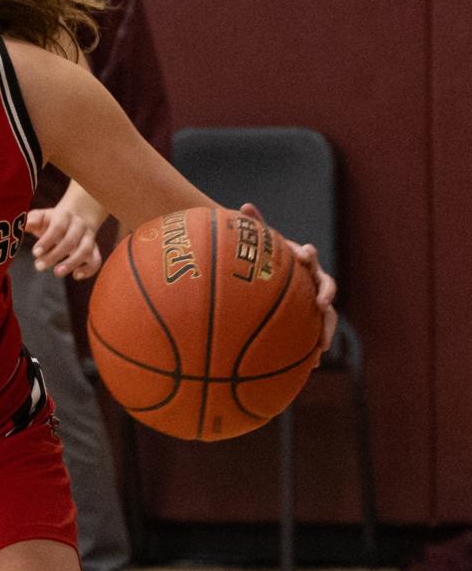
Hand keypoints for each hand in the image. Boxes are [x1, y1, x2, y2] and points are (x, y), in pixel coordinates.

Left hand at [24, 204, 102, 279]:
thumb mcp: (41, 217)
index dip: (47, 241)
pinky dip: (89, 270)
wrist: (76, 217)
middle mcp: (79, 226)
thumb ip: (32, 220)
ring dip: (71, 263)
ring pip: (85, 251)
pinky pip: (96, 261)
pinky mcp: (94, 250)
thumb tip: (24, 225)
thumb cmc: (52, 221)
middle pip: (70, 241)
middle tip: (39, 266)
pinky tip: (76, 276)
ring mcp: (89, 238)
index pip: (57, 228)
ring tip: (57, 273)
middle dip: (54, 255)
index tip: (35, 253)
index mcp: (64, 216)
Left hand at [240, 202, 337, 351]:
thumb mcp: (259, 244)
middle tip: (321, 305)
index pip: (310, 258)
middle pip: (326, 288)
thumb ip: (255, 226)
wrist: (272, 276)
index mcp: (302, 263)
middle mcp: (312, 282)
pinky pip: (314, 335)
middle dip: (326, 296)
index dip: (308, 256)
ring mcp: (313, 302)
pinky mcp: (309, 321)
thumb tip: (244, 205)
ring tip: (321, 349)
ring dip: (325, 331)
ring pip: (326, 317)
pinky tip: (310, 366)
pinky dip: (313, 349)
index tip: (304, 255)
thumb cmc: (265, 259)